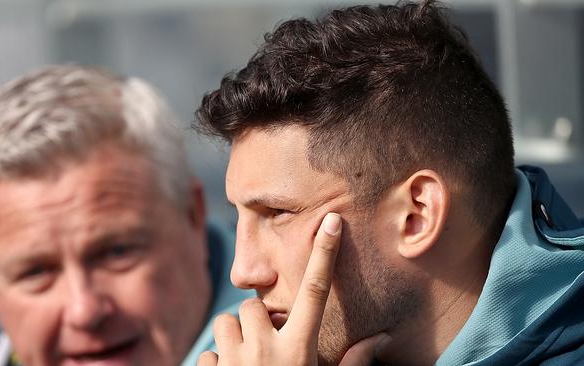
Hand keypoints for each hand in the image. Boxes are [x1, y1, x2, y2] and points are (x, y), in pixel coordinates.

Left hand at [197, 213, 384, 365]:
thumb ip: (351, 364)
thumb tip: (381, 339)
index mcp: (299, 350)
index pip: (315, 291)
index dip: (324, 254)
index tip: (330, 221)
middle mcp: (266, 349)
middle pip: (255, 305)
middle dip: (259, 320)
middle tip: (268, 345)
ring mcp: (235, 360)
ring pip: (227, 322)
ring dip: (235, 337)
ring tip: (248, 361)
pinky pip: (211, 352)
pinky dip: (220, 362)